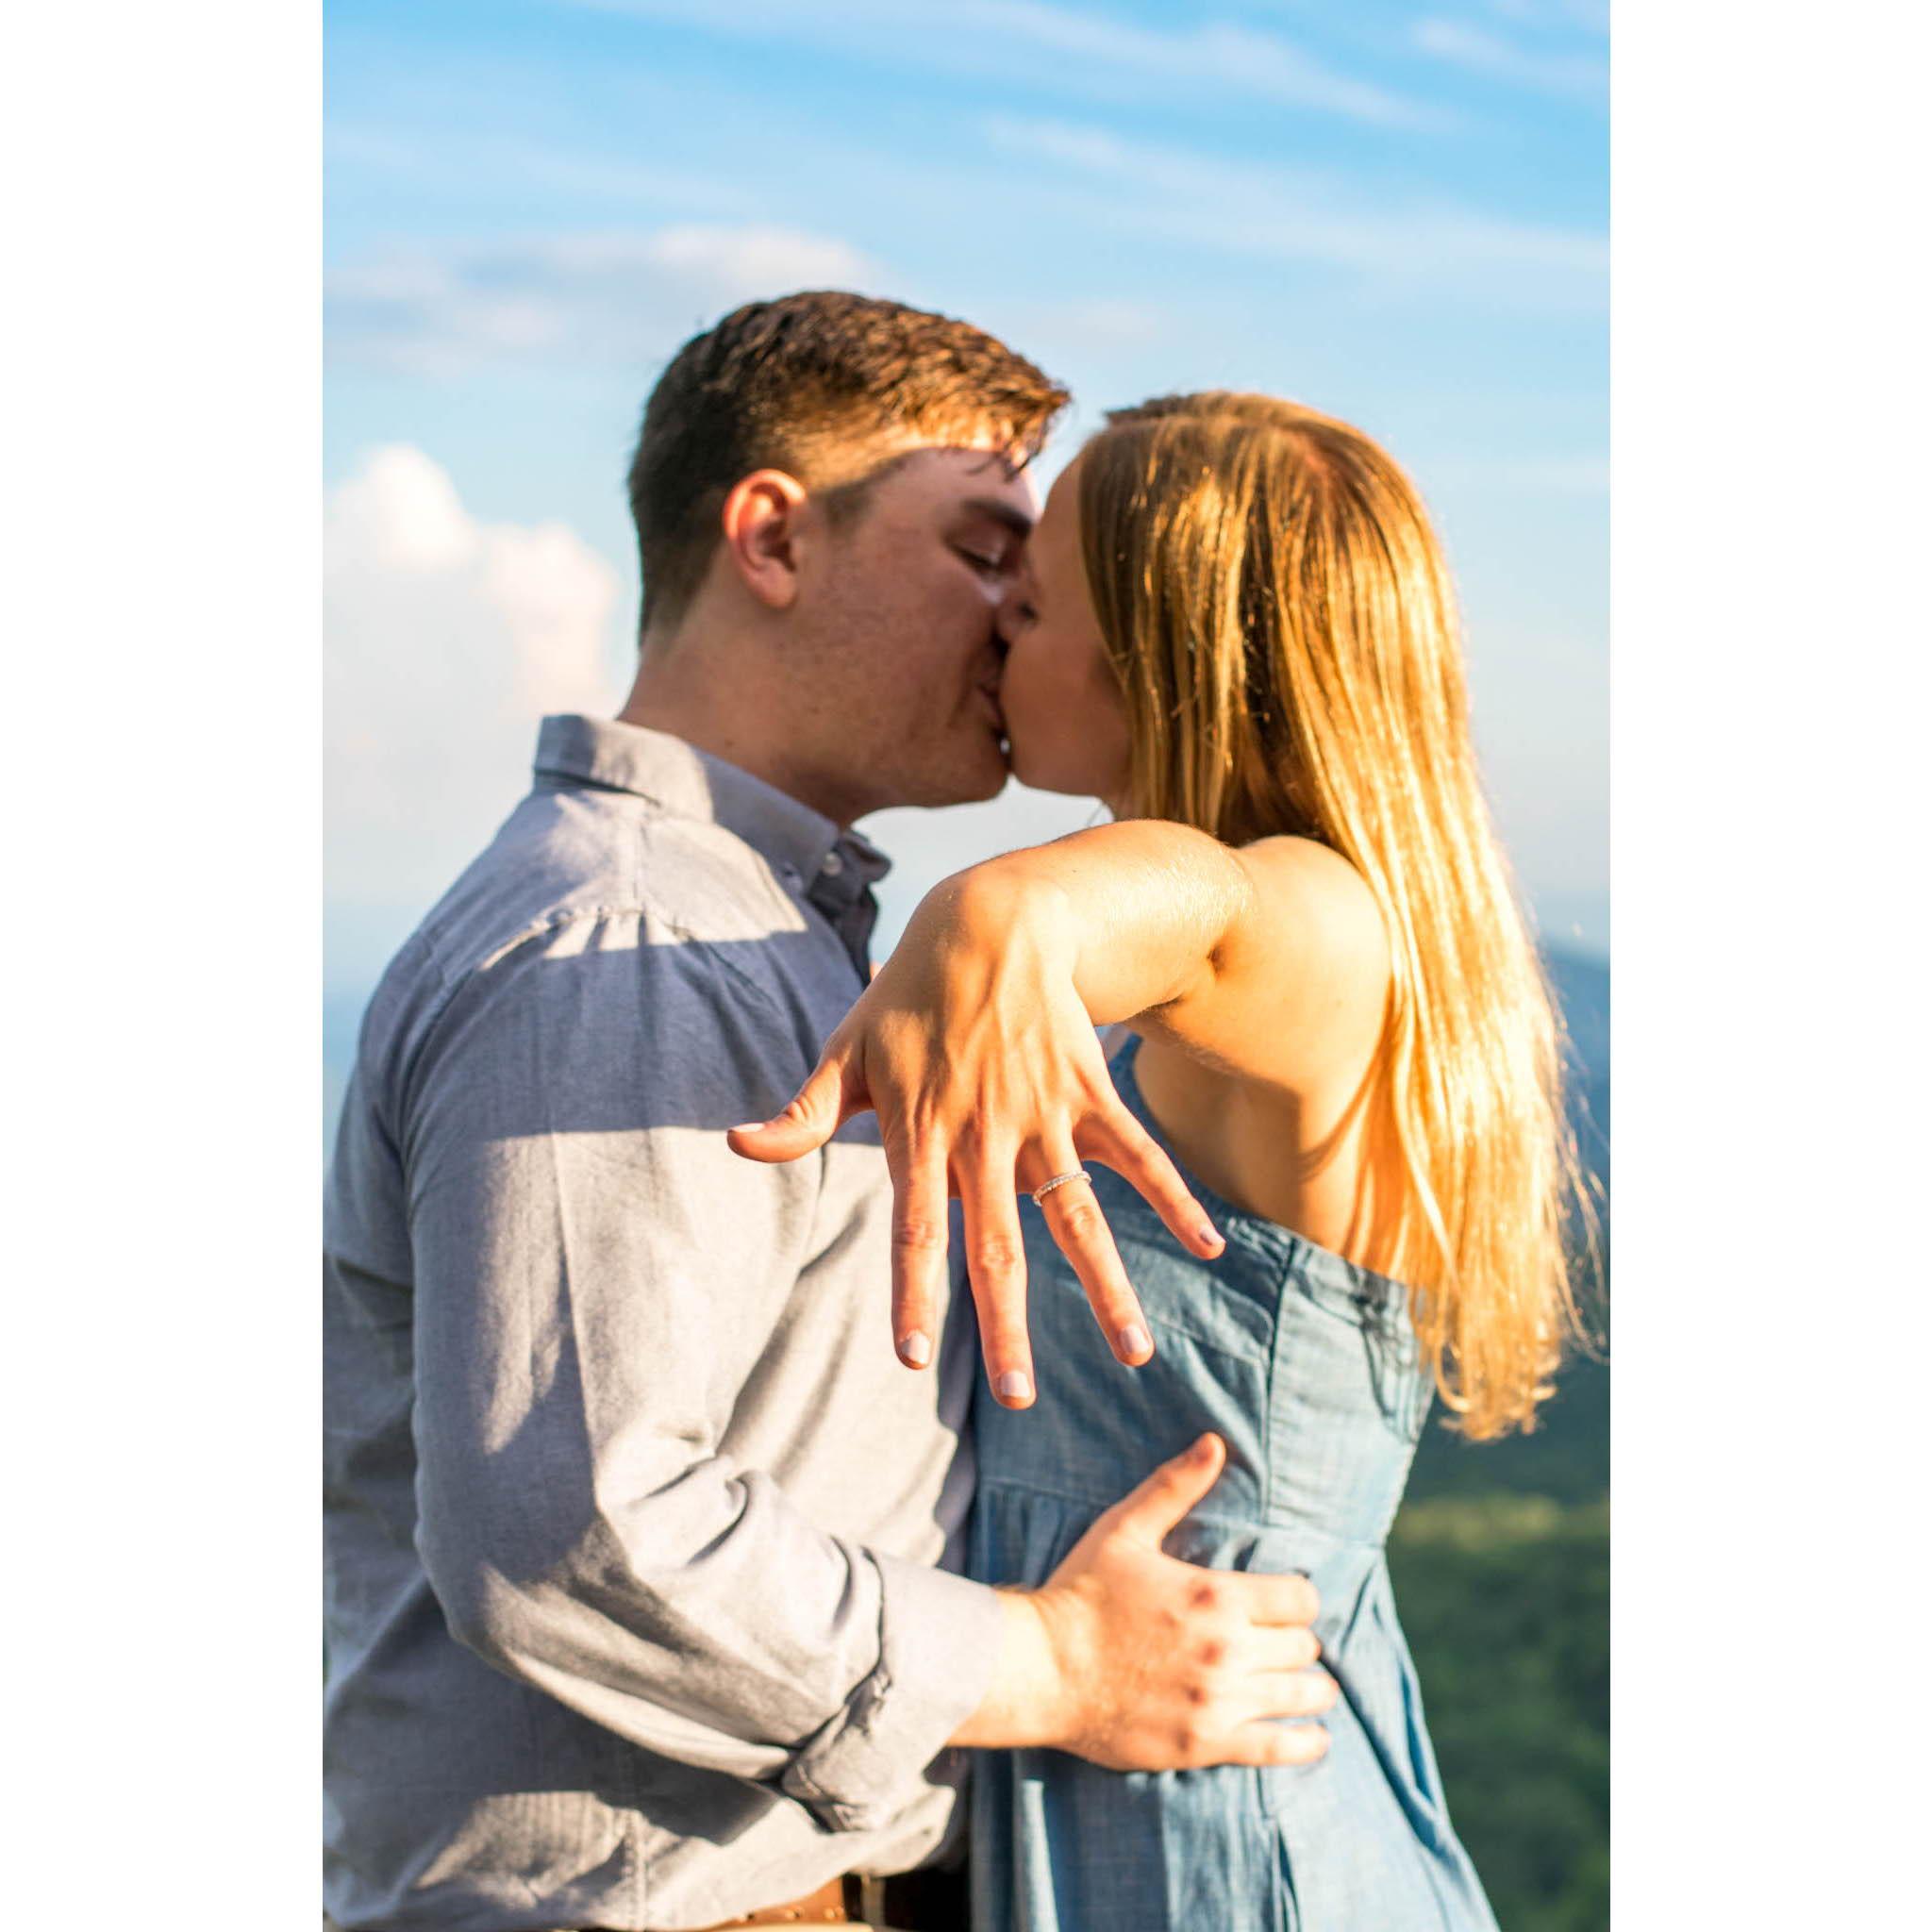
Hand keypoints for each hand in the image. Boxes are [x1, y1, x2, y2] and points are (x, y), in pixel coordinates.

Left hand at [728, 868, 1223, 1405]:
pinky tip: (1210, 1249)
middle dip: (1008, 1325)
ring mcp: (1045, 1115)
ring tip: (1134, 1353)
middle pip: (999, 1244)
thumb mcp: (846, 1048)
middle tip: (1019, 1397)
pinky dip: (1177, 1201)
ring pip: (1079, 1215)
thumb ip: (801, 1113)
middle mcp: (986, 1132)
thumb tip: (737, 1145)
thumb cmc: (908, 995)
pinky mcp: (1090, 1095)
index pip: (913, 1228)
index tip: (911, 1359)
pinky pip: (1139, 1156)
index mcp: (921, 1130)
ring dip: (1107, 1286)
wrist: (991, 922)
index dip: (913, 1293)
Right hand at [953, 1434, 1335, 1767]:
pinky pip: (1279, 1747)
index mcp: (1215, 1595)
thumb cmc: (1081, 1593)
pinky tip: (1314, 1736)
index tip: (1283, 1604)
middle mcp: (1227, 1649)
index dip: (1296, 1598)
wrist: (1040, 1668)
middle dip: (1298, 1641)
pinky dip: (1306, 1742)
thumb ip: (1174, 1486)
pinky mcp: (1205, 1743)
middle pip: (1304, 1647)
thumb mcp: (1124, 1529)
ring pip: (1303, 1694)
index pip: (1300, 1598)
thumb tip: (1214, 1442)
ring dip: (1312, 1688)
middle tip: (1282, 1643)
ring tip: (1307, 1686)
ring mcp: (1218, 1701)